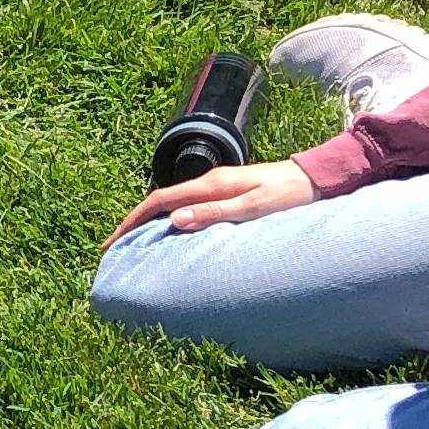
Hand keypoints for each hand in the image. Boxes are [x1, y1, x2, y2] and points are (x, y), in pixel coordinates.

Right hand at [103, 157, 318, 247]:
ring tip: (135, 245)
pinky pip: (188, 207)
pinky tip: (169, 234)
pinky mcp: (226, 192)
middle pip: (160, 202)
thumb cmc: (289, 196)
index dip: (132, 221)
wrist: (316, 179)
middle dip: (134, 224)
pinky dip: (170, 221)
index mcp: (211, 184)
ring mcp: (216, 186)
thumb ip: (215, 213)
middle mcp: (209, 182)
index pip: (159, 201)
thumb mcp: (253, 208)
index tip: (113, 242)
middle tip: (114, 249)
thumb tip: (175, 221)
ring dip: (150, 223)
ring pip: (173, 204)